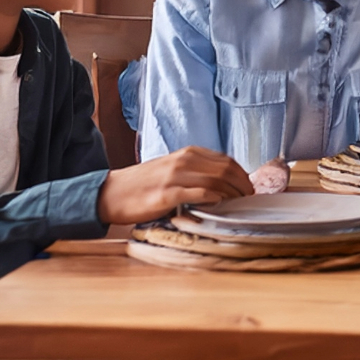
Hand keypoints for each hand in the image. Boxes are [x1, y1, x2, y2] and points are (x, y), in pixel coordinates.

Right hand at [96, 147, 253, 225]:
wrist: (111, 194)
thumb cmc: (143, 185)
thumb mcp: (172, 169)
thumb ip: (195, 172)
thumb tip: (224, 183)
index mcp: (187, 153)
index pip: (227, 161)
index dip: (242, 175)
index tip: (249, 188)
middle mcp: (183, 161)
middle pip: (226, 170)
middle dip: (243, 185)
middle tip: (249, 198)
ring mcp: (175, 177)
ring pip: (217, 181)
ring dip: (233, 194)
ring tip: (239, 204)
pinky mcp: (167, 194)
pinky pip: (200, 194)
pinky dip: (214, 199)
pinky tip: (219, 205)